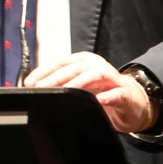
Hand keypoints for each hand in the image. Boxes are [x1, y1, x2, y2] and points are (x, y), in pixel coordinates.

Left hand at [24, 52, 154, 133]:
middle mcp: (96, 66)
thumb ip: (62, 84)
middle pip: (74, 68)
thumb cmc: (102, 92)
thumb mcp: (79, 86)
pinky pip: (117, 93)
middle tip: (42, 88)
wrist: (132, 101)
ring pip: (94, 76)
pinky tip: (99, 100)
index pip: (60, 63)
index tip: (30, 82)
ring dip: (79, 83)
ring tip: (66, 91)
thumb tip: (36, 88)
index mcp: (83, 62)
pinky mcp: (125, 93)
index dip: (43, 71)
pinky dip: (108, 96)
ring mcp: (111, 78)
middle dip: (55, 78)